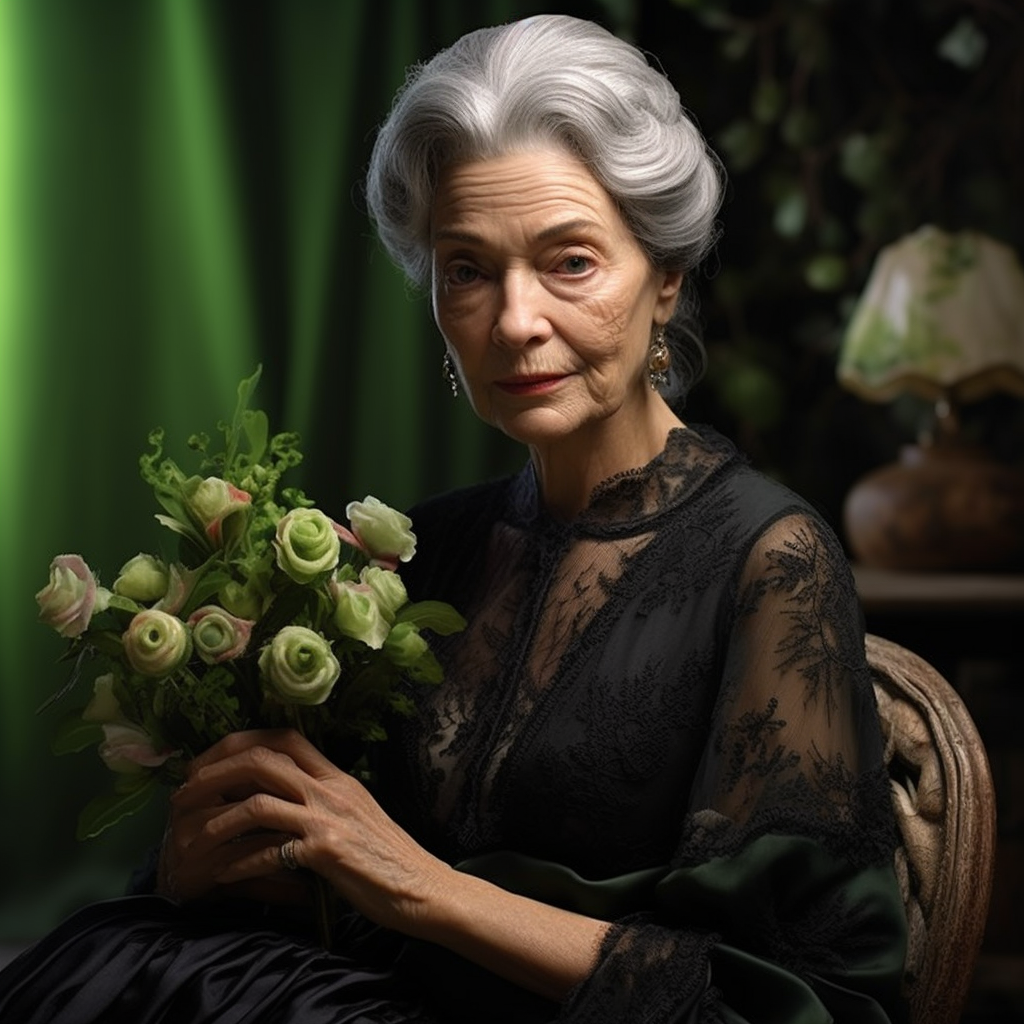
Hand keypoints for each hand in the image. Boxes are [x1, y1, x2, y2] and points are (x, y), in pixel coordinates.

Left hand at [161, 729, 452, 932]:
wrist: (422, 887)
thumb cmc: (386, 856)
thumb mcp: (356, 812)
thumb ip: (323, 796)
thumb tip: (282, 791)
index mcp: (337, 776)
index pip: (284, 737)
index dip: (239, 742)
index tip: (209, 762)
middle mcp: (330, 789)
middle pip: (260, 760)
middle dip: (213, 773)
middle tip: (184, 794)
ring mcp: (328, 819)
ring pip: (257, 803)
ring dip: (216, 820)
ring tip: (192, 838)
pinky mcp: (326, 854)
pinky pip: (268, 852)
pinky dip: (238, 862)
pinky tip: (222, 876)